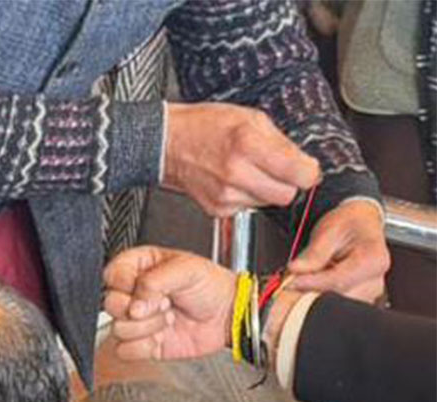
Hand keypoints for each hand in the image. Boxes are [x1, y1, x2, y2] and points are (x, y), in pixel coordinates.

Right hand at [102, 246, 235, 361]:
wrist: (227, 316)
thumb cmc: (211, 286)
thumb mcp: (188, 268)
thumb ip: (155, 280)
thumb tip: (135, 303)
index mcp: (140, 268)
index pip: (112, 274)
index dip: (124, 283)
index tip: (144, 286)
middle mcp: (134, 294)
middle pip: (110, 304)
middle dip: (138, 307)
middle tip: (163, 303)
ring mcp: (136, 320)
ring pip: (118, 328)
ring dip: (148, 327)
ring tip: (169, 318)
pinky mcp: (140, 343)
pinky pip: (125, 350)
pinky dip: (145, 346)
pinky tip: (163, 336)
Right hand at [162, 102, 318, 215]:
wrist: (166, 144)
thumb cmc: (204, 126)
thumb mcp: (251, 118)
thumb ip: (281, 142)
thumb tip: (304, 164)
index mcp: (248, 145)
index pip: (299, 173)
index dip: (309, 172)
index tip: (308, 169)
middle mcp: (236, 174)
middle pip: (286, 195)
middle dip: (288, 184)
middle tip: (279, 170)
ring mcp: (225, 195)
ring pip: (268, 203)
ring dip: (266, 190)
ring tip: (250, 171)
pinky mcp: (217, 209)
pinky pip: (248, 208)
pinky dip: (247, 196)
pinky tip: (235, 180)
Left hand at [288, 200, 388, 300]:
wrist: (359, 224)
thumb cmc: (349, 224)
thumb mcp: (330, 229)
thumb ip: (314, 253)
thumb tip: (295, 270)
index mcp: (373, 260)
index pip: (338, 281)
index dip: (310, 284)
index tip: (290, 282)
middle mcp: (374, 281)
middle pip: (337, 299)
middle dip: (310, 294)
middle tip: (290, 285)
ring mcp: (368, 294)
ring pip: (334, 307)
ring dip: (313, 299)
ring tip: (301, 283)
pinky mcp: (357, 300)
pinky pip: (334, 307)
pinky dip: (318, 301)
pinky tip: (310, 289)